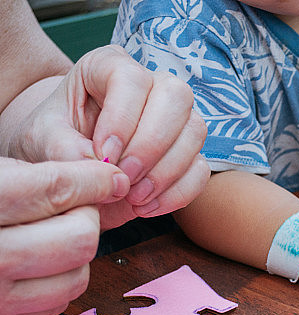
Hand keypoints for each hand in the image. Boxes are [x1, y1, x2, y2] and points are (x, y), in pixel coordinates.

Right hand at [0, 157, 127, 314]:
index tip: (110, 176)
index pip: (55, 189)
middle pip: (80, 238)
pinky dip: (58, 281)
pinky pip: (55, 304)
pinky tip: (38, 262)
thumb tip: (97, 169)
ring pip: (76, 277)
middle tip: (73, 205)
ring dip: (76, 253)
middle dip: (86, 216)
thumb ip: (28, 171)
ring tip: (52, 233)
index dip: (94, 178)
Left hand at [6, 45, 208, 229]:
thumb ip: (66, 151)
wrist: (69, 167)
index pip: (131, 79)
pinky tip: (146, 207)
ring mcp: (176, 119)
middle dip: (152, 144)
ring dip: (166, 172)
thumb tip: (111, 174)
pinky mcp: (189, 153)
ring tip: (132, 196)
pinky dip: (177, 193)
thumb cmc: (53, 141)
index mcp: (109, 67)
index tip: (104, 154)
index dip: (122, 118)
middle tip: (124, 177)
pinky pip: (201, 170)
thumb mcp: (43, 141)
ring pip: (195, 132)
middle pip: (177, 96)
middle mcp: (152, 86)